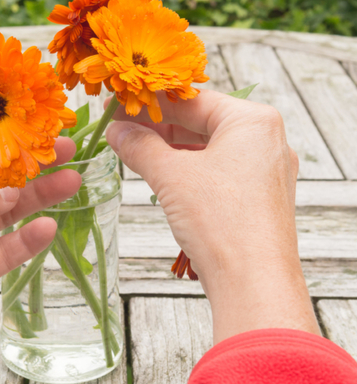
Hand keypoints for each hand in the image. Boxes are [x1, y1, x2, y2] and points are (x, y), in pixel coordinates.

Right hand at [104, 89, 318, 343]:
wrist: (254, 283)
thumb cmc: (221, 221)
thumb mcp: (171, 175)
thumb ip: (140, 145)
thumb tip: (116, 130)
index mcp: (253, 121)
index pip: (192, 100)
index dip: (149, 102)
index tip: (118, 105)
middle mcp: (266, 140)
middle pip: (201, 122)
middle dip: (158, 126)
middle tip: (119, 127)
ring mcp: (265, 171)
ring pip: (207, 147)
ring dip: (168, 148)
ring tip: (132, 150)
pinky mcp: (259, 198)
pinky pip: (217, 171)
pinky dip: (186, 169)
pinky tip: (158, 175)